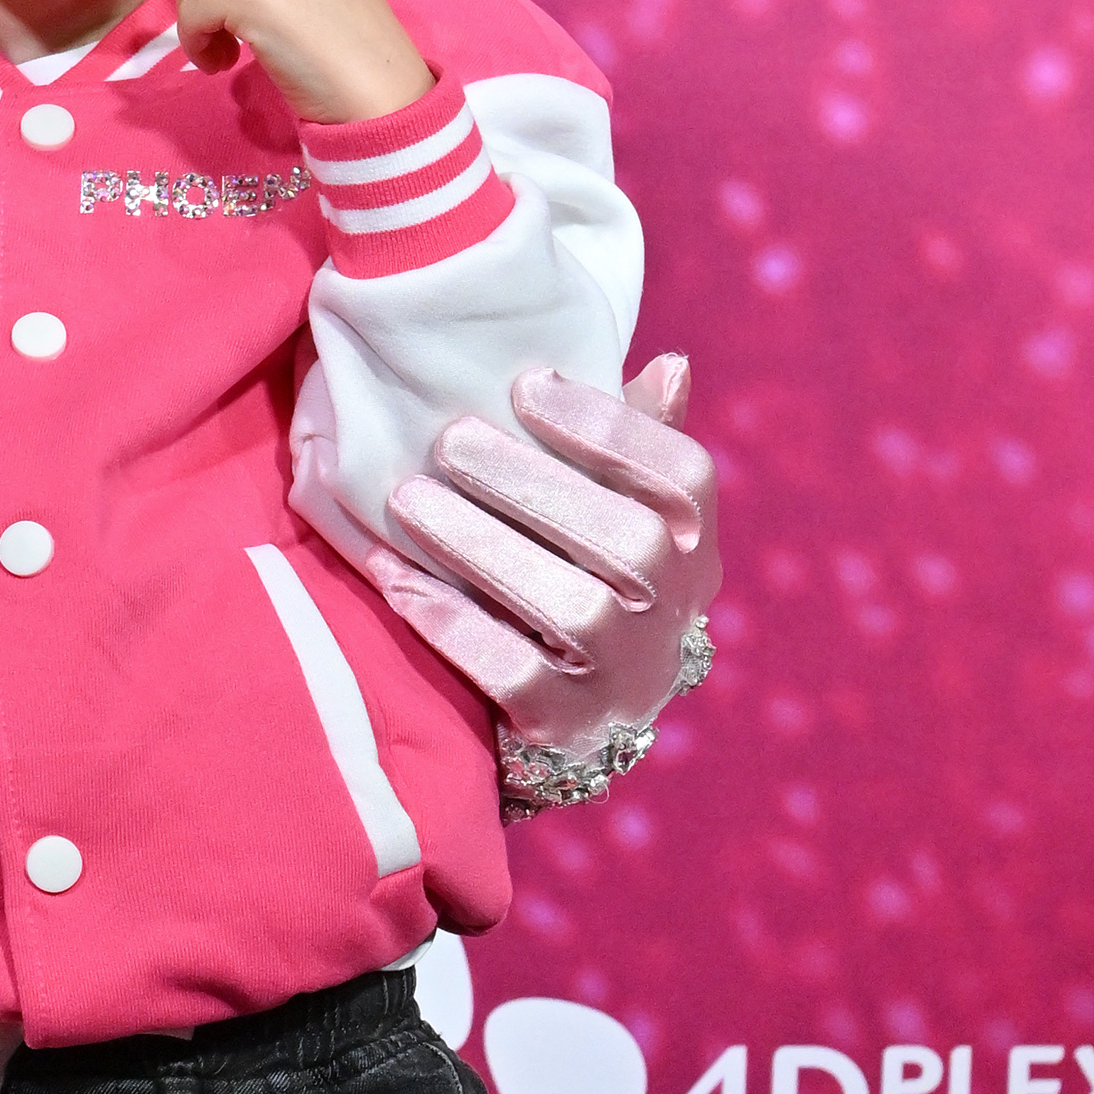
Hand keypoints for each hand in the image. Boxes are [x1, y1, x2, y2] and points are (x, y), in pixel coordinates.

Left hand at [361, 356, 720, 738]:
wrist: (584, 720)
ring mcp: (627, 677)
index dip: (610, 426)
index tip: (526, 384)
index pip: (682, 477)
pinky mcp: (569, 727)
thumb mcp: (621, 515)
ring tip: (408, 497)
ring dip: (482, 546)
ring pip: (569, 608)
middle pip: (626, 539)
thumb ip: (636, 444)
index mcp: (696, 547)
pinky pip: (512, 675)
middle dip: (531, 481)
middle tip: (448, 438)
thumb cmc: (590, 579)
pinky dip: (451, 623)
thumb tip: (668, 366)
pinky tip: (397, 578)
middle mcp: (676, 614)